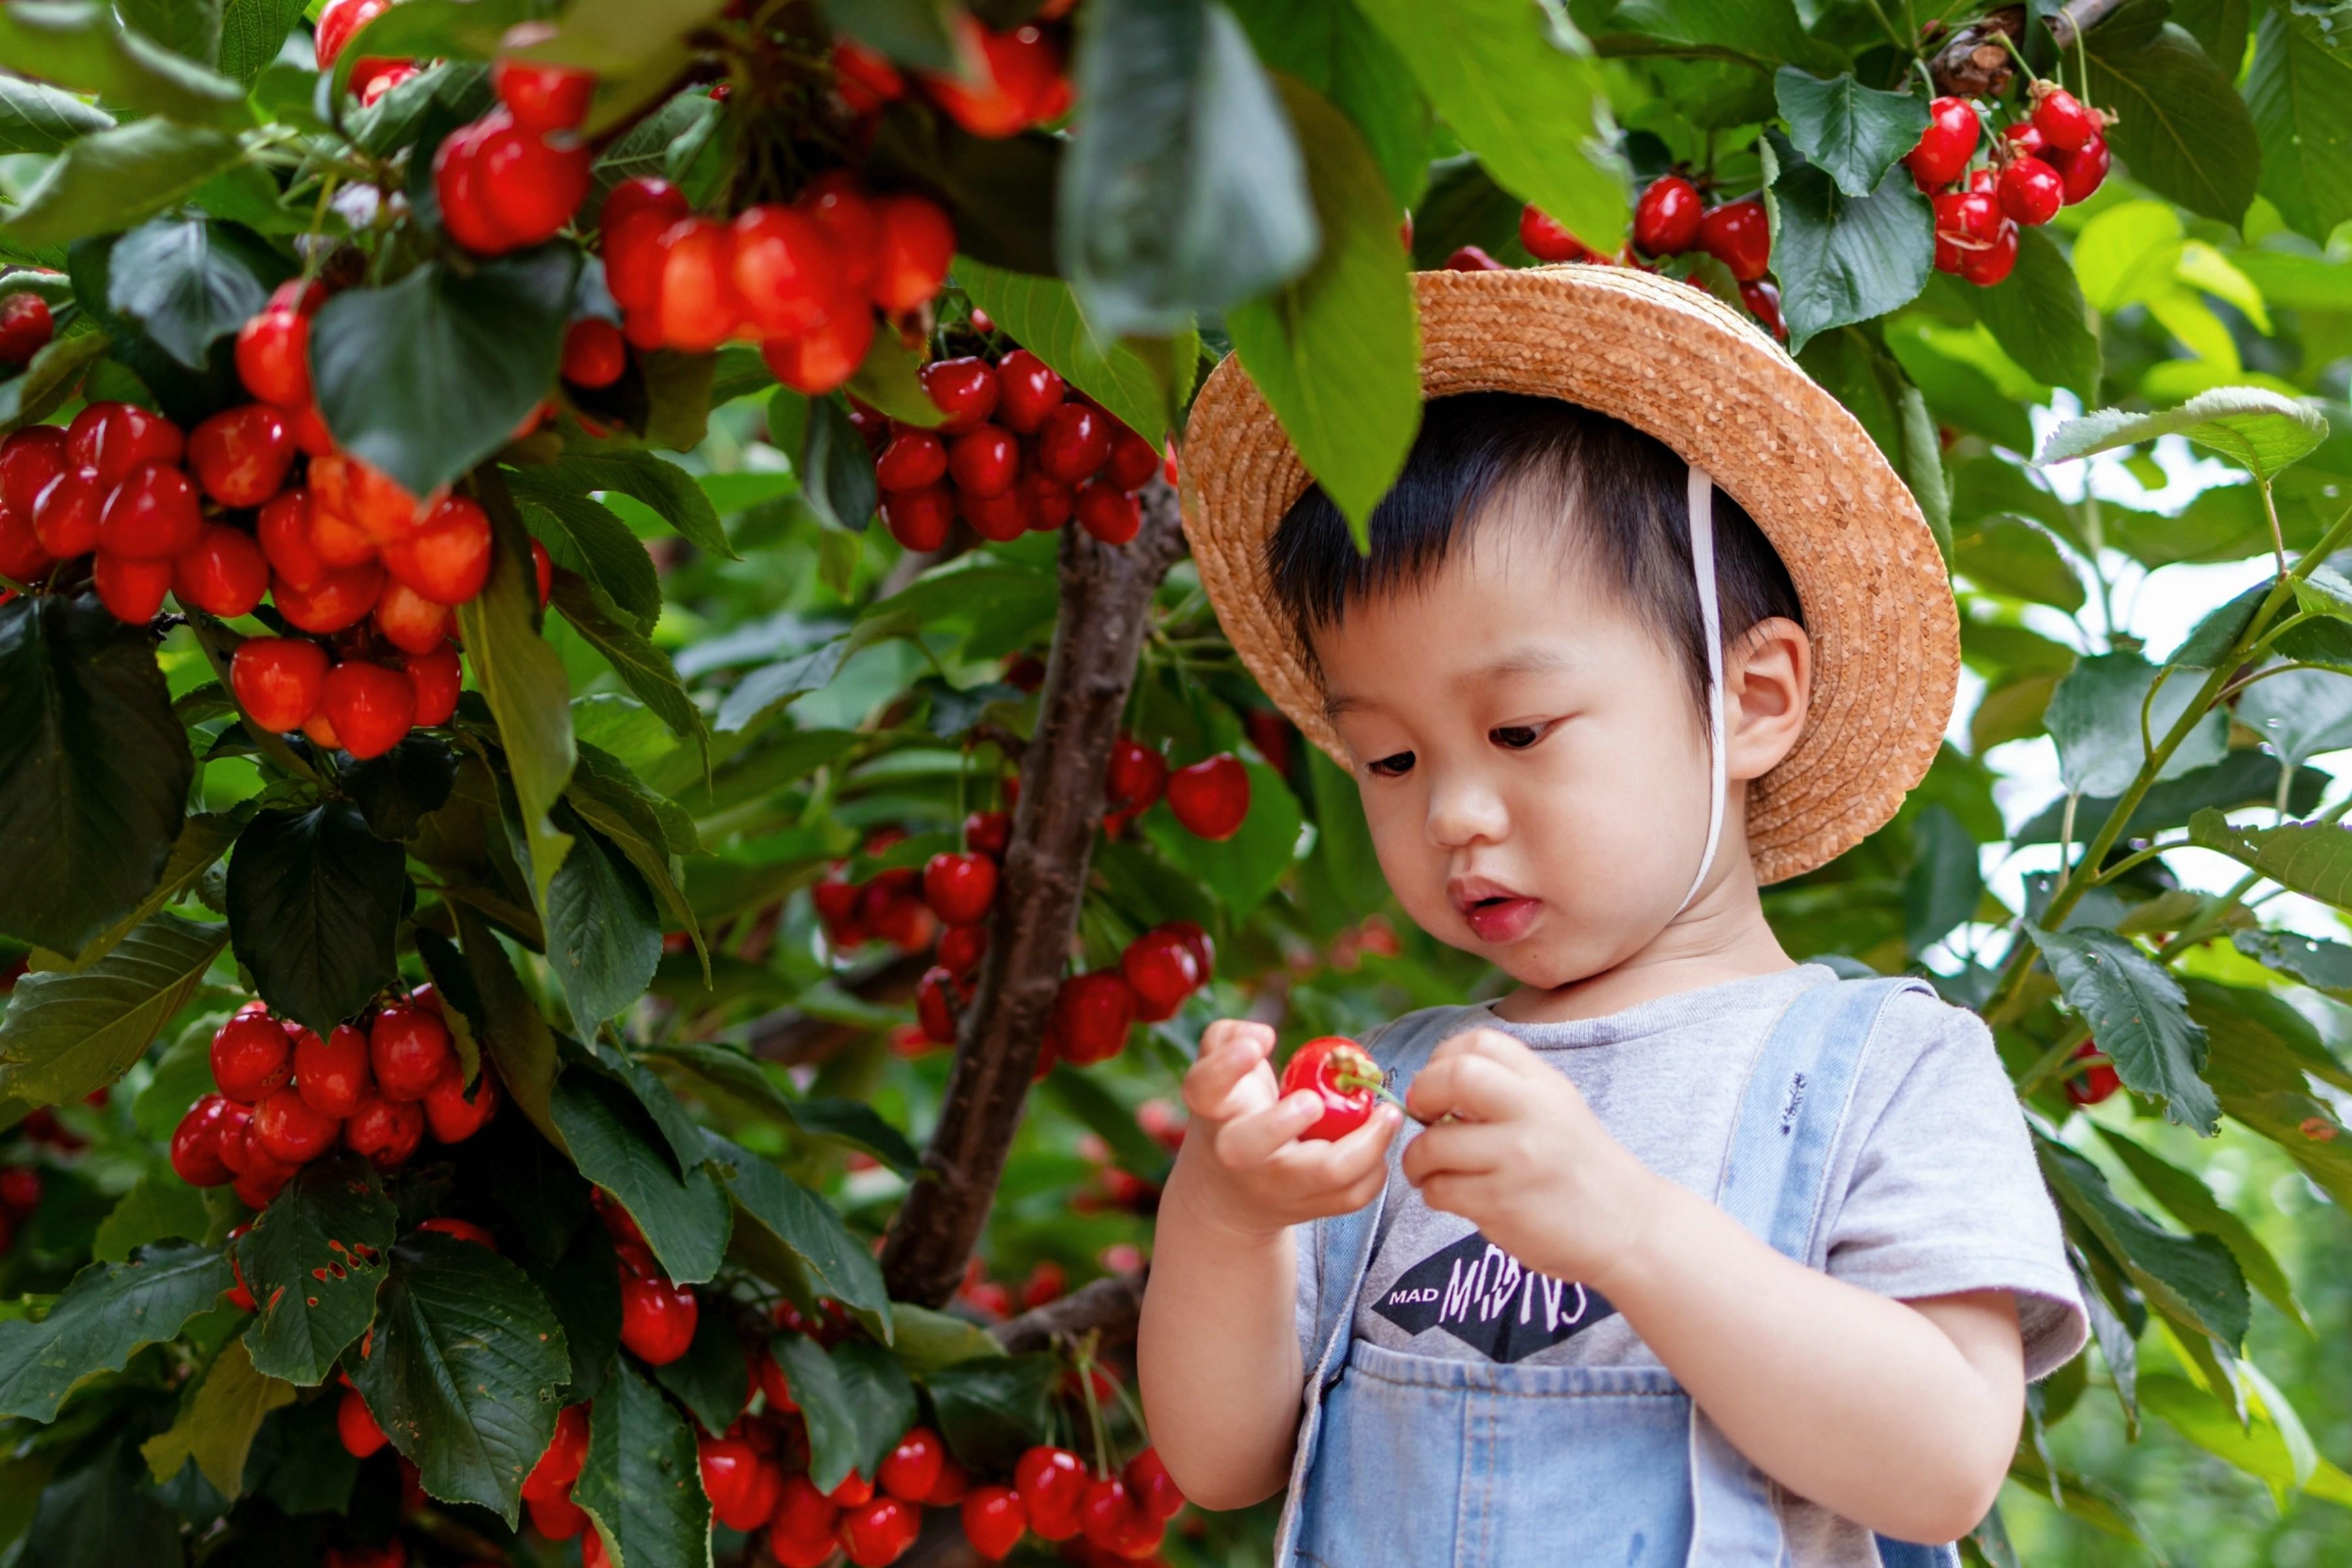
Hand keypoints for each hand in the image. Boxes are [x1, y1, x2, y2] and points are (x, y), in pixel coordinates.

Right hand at [1167, 1019, 1402, 1239]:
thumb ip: (1230, 1038)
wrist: (1228, 1192)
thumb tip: (1262, 1036)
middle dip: (1284, 1120)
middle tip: (1315, 1100)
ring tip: (1387, 1114)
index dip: (1228, 1064)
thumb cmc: (1233, 1113)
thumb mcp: (1219, 1071)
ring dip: (1365, 1144)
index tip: (1263, 1041)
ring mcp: (1273, 1185)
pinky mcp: (1306, 1208)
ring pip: (1321, 1174)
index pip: (1205, 1087)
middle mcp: (1236, 1153)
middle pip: (1250, 1146)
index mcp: (1215, 1111)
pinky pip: (1350, 1196)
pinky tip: (1379, 1144)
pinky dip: (1375, 1171)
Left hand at [1400, 1027, 1664, 1290]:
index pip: (1480, 1042)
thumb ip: (1506, 1089)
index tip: (1437, 1085)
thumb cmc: (1580, 1168)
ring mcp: (1517, 1159)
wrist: (1630, 1227)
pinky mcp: (1502, 1203)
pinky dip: (1433, 1193)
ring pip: (1433, 1145)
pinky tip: (1452, 1196)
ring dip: (1417, 1160)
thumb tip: (1430, 1085)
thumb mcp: (1557, 1109)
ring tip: (1429, 1169)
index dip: (1443, 1058)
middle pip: (1453, 1077)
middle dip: (1421, 1094)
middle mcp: (1533, 1113)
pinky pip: (1440, 1190)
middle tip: (1421, 1117)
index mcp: (1545, 1085)